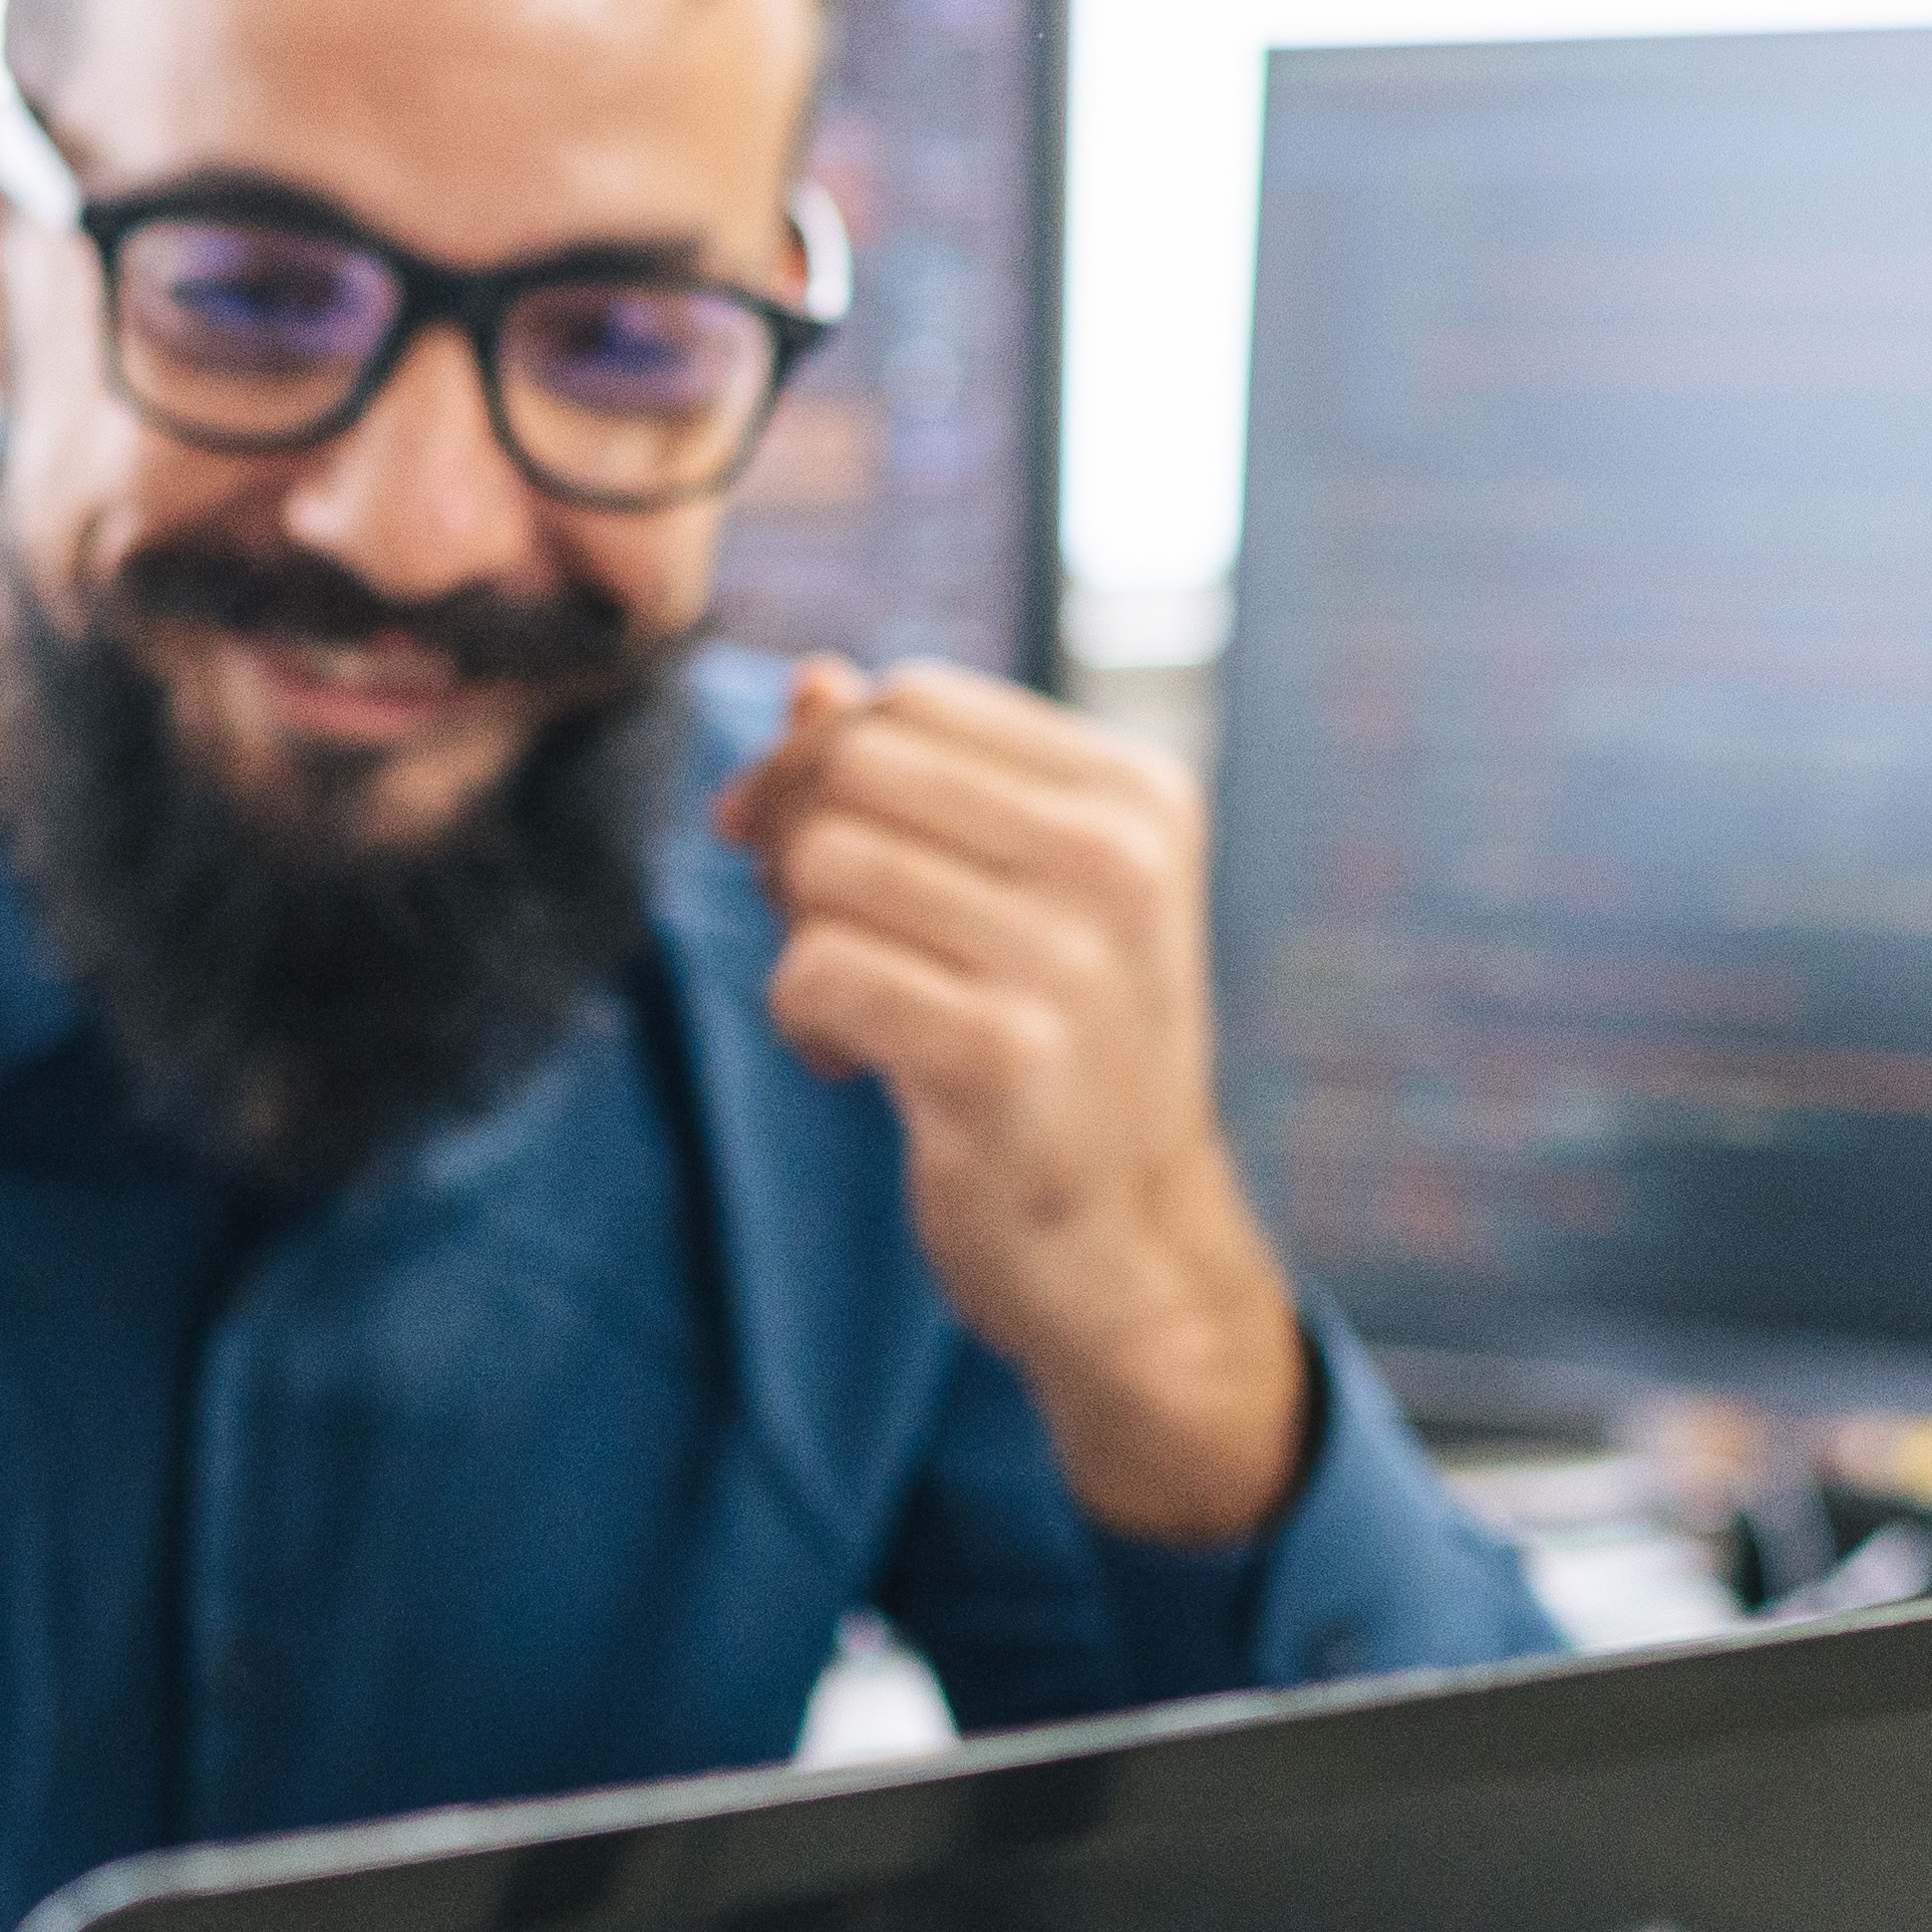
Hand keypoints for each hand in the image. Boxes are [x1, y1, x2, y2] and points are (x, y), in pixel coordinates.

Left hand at [714, 656, 1315, 1549]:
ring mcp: (1072, 959)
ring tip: (857, 1009)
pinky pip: (815, 972)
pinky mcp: (1007, 1057)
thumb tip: (813, 681)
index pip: (910, 697)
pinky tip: (854, 1067)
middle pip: (854, 765)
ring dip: (801, 943)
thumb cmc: (1063, 1055)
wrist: (1131, 1250)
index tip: (804, 843)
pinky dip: (803, 1021)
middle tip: (820, 930)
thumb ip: (923, 781)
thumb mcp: (1019, 897)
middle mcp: (1119, 859)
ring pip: (823, 865)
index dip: (818, 759)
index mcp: (1137, 794)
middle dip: (795, 840)